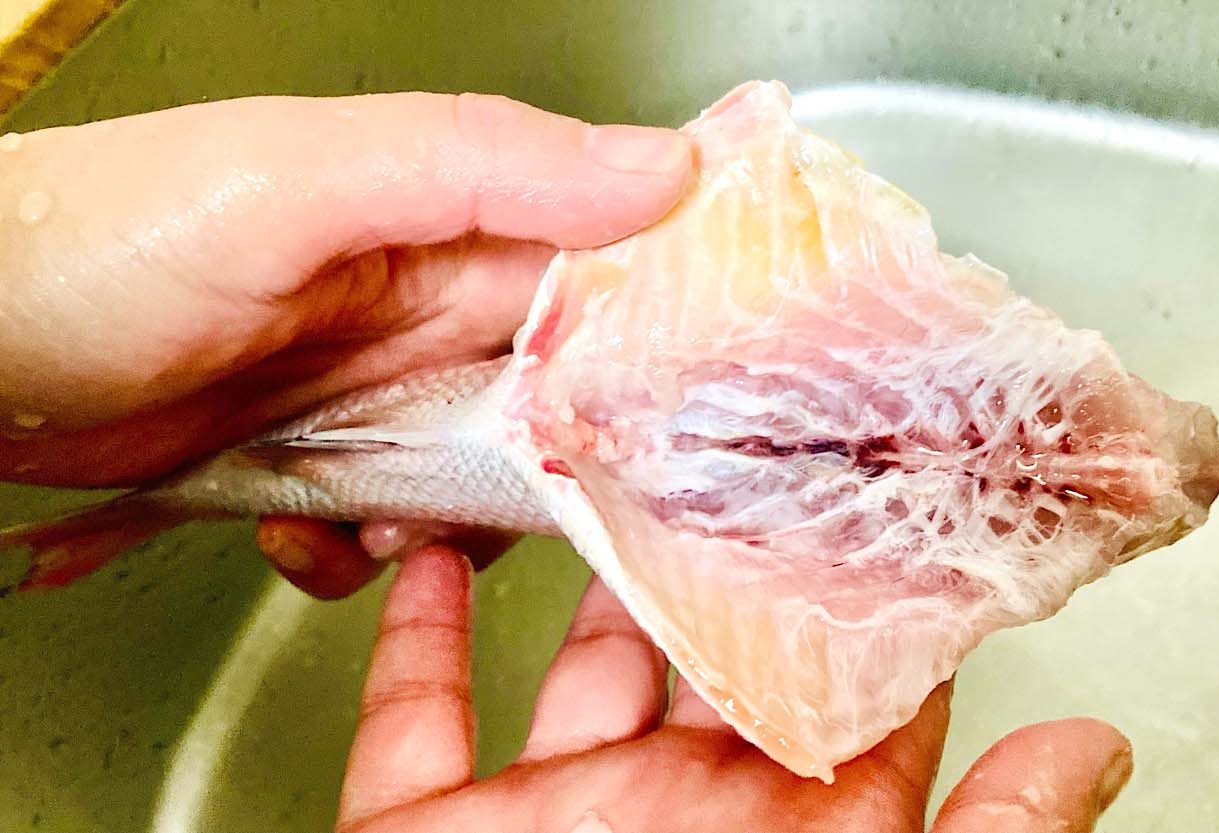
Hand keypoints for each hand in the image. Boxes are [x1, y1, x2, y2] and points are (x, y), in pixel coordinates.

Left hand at [0, 92, 694, 595]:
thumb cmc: (105, 241)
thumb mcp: (299, 184)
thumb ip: (480, 164)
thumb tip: (662, 165)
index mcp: (448, 213)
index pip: (607, 263)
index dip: (655, 333)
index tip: (674, 409)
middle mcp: (423, 298)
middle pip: (560, 389)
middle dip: (550, 458)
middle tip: (512, 490)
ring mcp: (372, 384)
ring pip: (482, 473)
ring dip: (449, 517)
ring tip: (377, 515)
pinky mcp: (319, 455)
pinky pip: (390, 519)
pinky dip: (363, 548)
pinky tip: (313, 534)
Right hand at [338, 546, 1134, 832]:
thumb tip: (1095, 755)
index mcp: (790, 829)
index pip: (846, 681)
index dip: (859, 585)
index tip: (867, 486)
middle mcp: (681, 808)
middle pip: (711, 649)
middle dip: (724, 550)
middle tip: (737, 443)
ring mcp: (560, 816)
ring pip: (578, 664)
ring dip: (592, 572)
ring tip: (615, 476)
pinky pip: (414, 722)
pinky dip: (417, 641)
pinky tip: (435, 566)